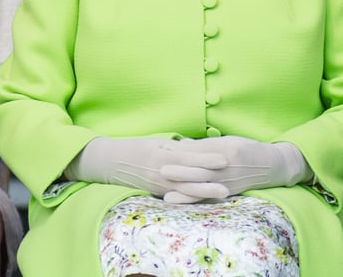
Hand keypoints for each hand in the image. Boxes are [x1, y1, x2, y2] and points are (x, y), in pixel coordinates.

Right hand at [65, 137, 230, 202]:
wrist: (112, 162)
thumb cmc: (137, 147)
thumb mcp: (157, 142)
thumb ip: (178, 147)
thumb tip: (199, 147)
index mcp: (161, 155)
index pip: (189, 157)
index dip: (207, 158)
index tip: (224, 158)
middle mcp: (160, 172)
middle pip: (189, 177)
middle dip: (210, 180)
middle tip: (230, 183)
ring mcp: (158, 185)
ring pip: (186, 190)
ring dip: (205, 192)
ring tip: (222, 194)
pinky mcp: (157, 193)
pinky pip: (178, 197)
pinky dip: (192, 198)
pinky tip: (205, 200)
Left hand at [161, 136, 309, 199]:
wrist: (271, 165)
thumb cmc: (246, 149)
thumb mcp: (227, 140)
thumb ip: (205, 144)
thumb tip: (181, 144)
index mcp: (225, 150)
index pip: (199, 151)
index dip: (181, 151)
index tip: (164, 149)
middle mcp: (226, 168)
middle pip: (199, 170)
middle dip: (180, 171)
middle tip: (160, 169)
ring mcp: (227, 182)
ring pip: (203, 187)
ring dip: (184, 191)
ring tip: (166, 195)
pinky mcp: (228, 193)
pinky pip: (208, 197)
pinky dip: (193, 201)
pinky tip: (181, 204)